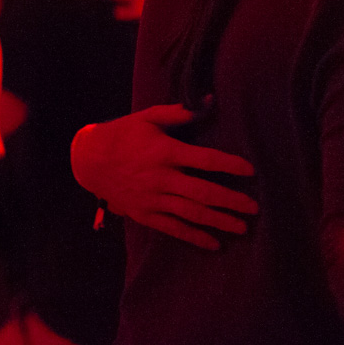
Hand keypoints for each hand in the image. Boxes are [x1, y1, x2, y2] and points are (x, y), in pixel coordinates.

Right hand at [71, 104, 257, 249]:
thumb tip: (211, 100)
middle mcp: (161, 179)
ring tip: (243, 228)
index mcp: (165, 153)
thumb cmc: (124, 134)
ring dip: (219, 222)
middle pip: (203, 193)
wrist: (88, 161)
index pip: (205, 160)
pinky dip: (195, 237)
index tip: (251, 170)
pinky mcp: (145, 214)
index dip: (230, 165)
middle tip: (255, 207)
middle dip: (232, 201)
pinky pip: (173, 229)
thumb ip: (180, 112)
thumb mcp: (148, 117)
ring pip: (192, 214)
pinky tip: (214, 244)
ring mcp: (153, 200)